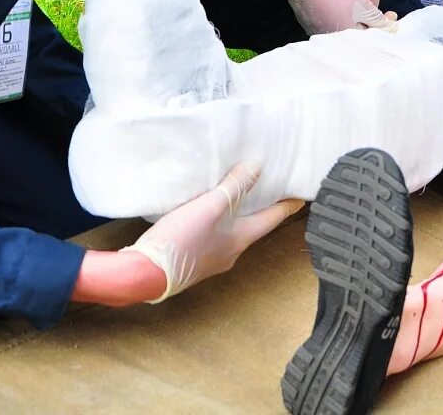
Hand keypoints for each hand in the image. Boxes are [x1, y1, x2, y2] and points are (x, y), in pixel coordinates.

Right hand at [123, 162, 302, 301]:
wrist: (142, 274)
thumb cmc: (180, 241)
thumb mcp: (210, 207)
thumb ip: (234, 187)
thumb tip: (257, 167)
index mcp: (240, 240)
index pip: (272, 219)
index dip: (287, 205)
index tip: (301, 196)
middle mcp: (229, 252)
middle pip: (254, 225)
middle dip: (263, 207)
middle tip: (271, 188)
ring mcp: (210, 257)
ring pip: (233, 230)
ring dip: (239, 212)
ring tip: (240, 192)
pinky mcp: (192, 257)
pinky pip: (214, 233)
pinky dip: (218, 218)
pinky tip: (208, 209)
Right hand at [275, 0, 394, 33]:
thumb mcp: (363, 5)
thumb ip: (378, 21)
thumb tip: (391, 30)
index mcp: (346, 39)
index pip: (370, 37)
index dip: (384, 25)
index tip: (392, 14)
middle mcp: (332, 38)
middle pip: (359, 24)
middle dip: (369, 5)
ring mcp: (320, 28)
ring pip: (346, 14)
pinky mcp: (313, 18)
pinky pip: (334, 10)